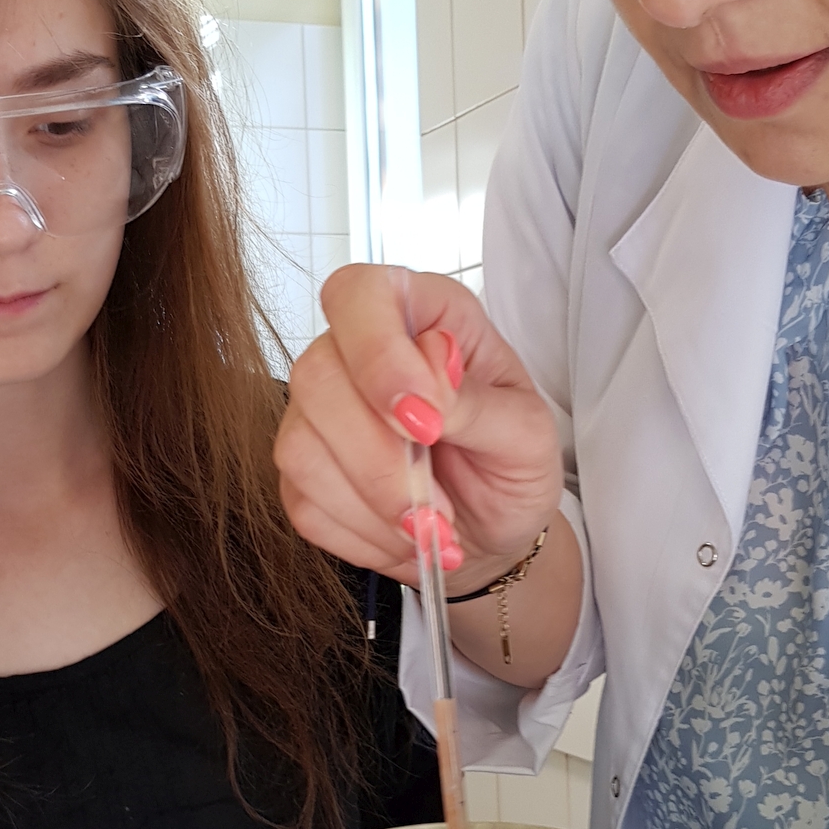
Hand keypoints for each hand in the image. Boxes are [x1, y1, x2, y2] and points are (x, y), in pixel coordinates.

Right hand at [275, 265, 562, 592]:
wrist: (490, 533)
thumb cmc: (512, 467)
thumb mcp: (527, 436)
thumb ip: (478, 406)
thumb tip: (427, 390)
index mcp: (421, 316)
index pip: (359, 294)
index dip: (378, 353)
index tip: (425, 421)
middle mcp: (355, 352)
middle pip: (316, 376)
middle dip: (379, 459)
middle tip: (436, 507)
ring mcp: (319, 412)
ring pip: (301, 447)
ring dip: (373, 504)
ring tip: (431, 528)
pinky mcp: (302, 472)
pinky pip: (303, 501)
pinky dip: (361, 533)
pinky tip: (400, 534)